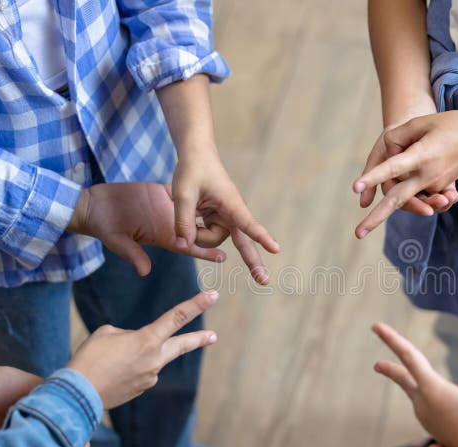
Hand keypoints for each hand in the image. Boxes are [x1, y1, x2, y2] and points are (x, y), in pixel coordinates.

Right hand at [68, 183, 228, 276]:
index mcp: (162, 237)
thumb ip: (133, 254)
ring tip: (232, 211)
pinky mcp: (161, 194)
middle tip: (238, 234)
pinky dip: (197, 195)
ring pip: (194, 213)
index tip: (224, 258)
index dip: (205, 253)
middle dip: (215, 234)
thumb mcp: (118, 241)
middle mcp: (169, 225)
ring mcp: (167, 210)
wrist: (94, 206)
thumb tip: (144, 271)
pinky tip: (213, 191)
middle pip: (198, 231)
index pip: (189, 247)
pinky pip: (184, 196)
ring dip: (211, 212)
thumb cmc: (103, 226)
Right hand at [68, 291, 218, 408]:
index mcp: (147, 340)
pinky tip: (111, 373)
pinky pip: (139, 372)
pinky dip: (128, 369)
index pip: (177, 317)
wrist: (79, 395)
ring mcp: (150, 376)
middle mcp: (155, 359)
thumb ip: (128, 335)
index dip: (196, 305)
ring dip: (135, 356)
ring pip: (150, 359)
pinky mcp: (142, 389)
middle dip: (198, 340)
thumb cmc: (90, 359)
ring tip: (110, 361)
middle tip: (214, 336)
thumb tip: (136, 345)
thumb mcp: (106, 334)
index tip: (213, 296)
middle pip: (181, 345)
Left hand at [172, 156, 278, 283]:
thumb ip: (183, 221)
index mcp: (231, 204)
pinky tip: (195, 214)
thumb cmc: (192, 169)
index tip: (276, 248)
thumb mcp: (182, 194)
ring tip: (188, 210)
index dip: (261, 236)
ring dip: (197, 233)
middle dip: (252, 261)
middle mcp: (234, 212)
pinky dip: (197, 229)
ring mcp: (228, 216)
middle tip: (264, 282)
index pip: (248, 223)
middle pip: (239, 242)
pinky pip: (209, 234)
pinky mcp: (221, 218)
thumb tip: (184, 245)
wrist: (197, 154)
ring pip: (214, 240)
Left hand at [353, 111, 457, 237]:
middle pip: (398, 200)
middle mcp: (426, 176)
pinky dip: (409, 198)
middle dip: (377, 218)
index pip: (394, 168)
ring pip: (405, 199)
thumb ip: (398, 137)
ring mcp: (433, 186)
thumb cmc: (451, 125)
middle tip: (358, 234)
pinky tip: (392, 202)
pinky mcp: (438, 189)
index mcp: (422, 156)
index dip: (374, 177)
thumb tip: (385, 156)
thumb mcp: (423, 122)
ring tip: (362, 230)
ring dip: (388, 208)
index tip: (356, 187)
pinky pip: (417, 196)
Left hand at [371, 322, 457, 446]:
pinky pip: (443, 406)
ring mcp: (425, 417)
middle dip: (390, 369)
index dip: (392, 339)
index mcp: (431, 388)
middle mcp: (422, 403)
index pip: (408, 356)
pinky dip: (455, 404)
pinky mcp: (432, 428)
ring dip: (452, 392)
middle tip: (376, 365)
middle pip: (404, 378)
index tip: (376, 326)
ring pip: (436, 392)